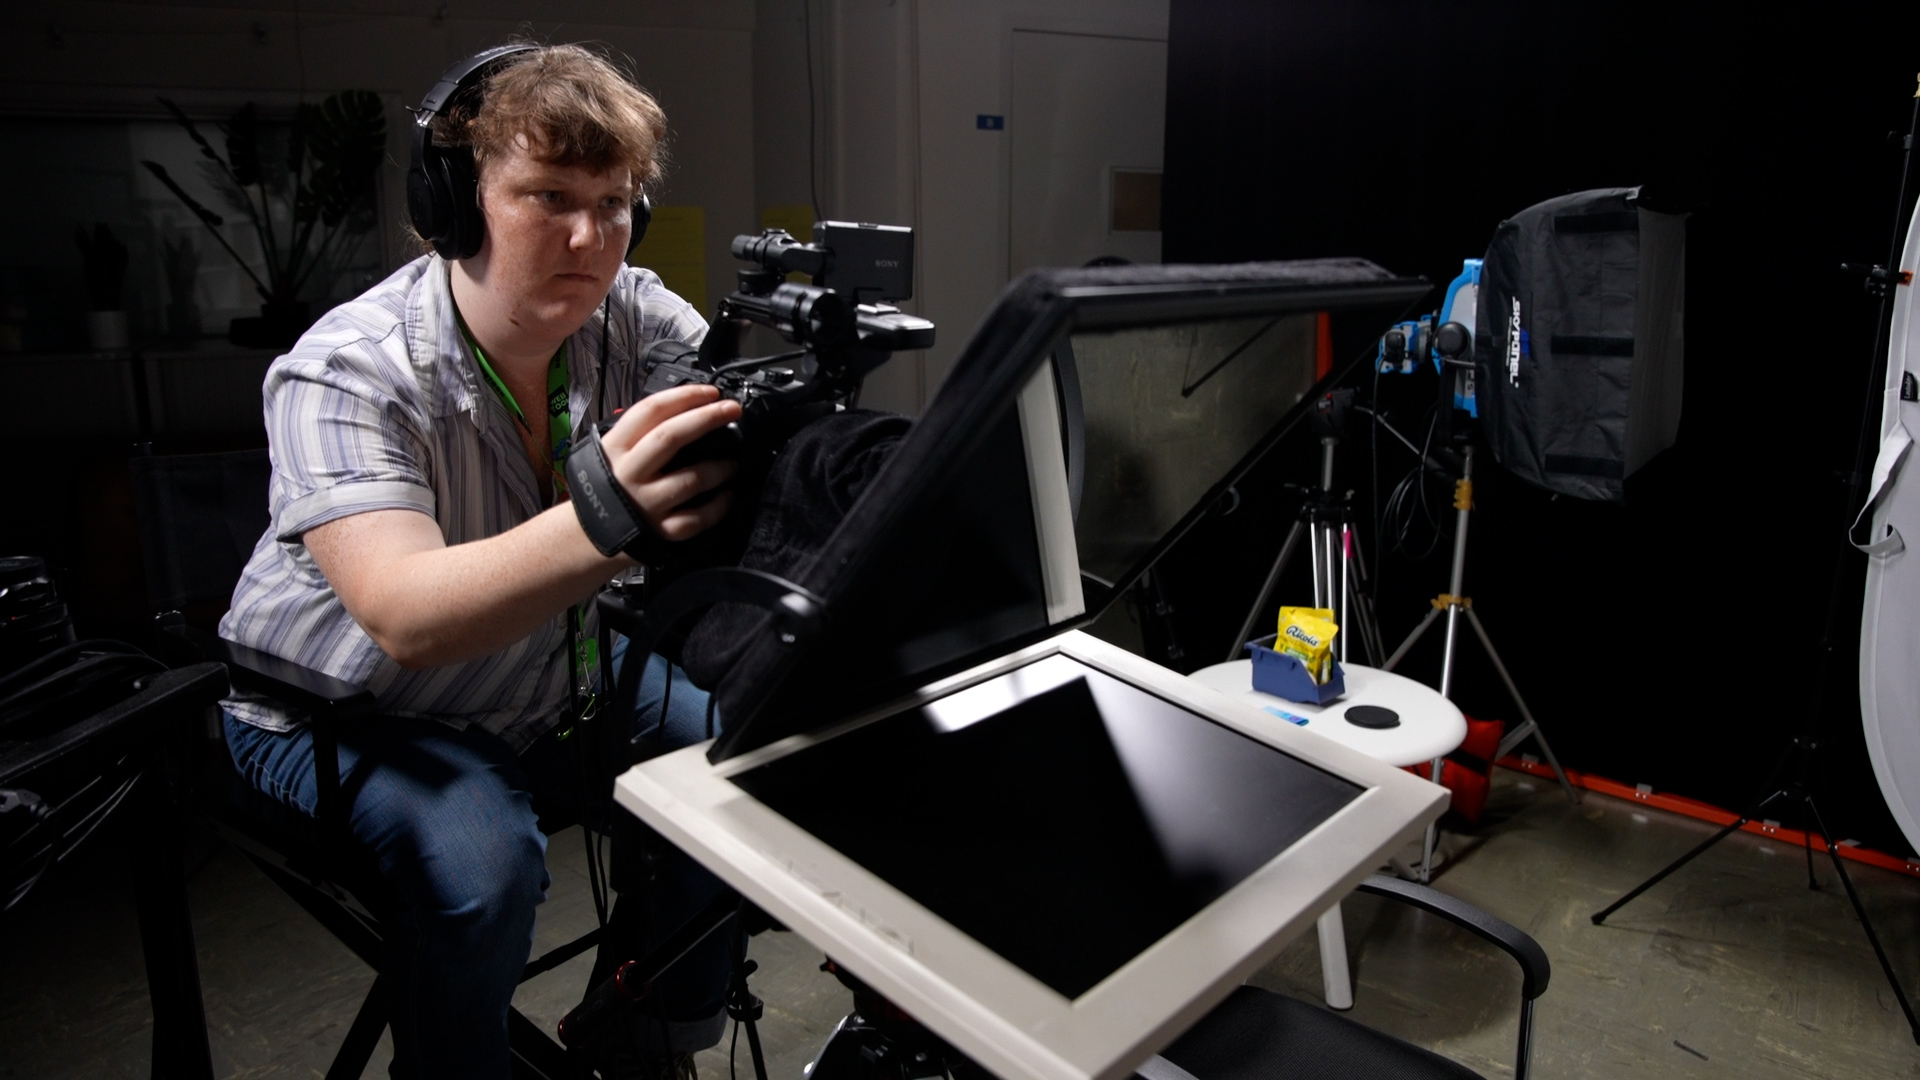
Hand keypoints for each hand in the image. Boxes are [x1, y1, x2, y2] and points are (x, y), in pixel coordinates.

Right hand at [601, 384, 742, 539]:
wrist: (582, 535)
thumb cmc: (606, 486)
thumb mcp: (610, 453)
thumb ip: (641, 434)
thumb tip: (690, 411)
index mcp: (616, 447)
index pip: (651, 410)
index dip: (685, 396)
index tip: (711, 392)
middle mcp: (629, 473)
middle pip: (671, 437)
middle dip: (707, 418)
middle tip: (732, 409)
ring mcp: (645, 503)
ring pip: (691, 479)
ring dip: (719, 468)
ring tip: (732, 463)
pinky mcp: (658, 531)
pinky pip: (696, 519)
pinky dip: (718, 506)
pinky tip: (726, 495)